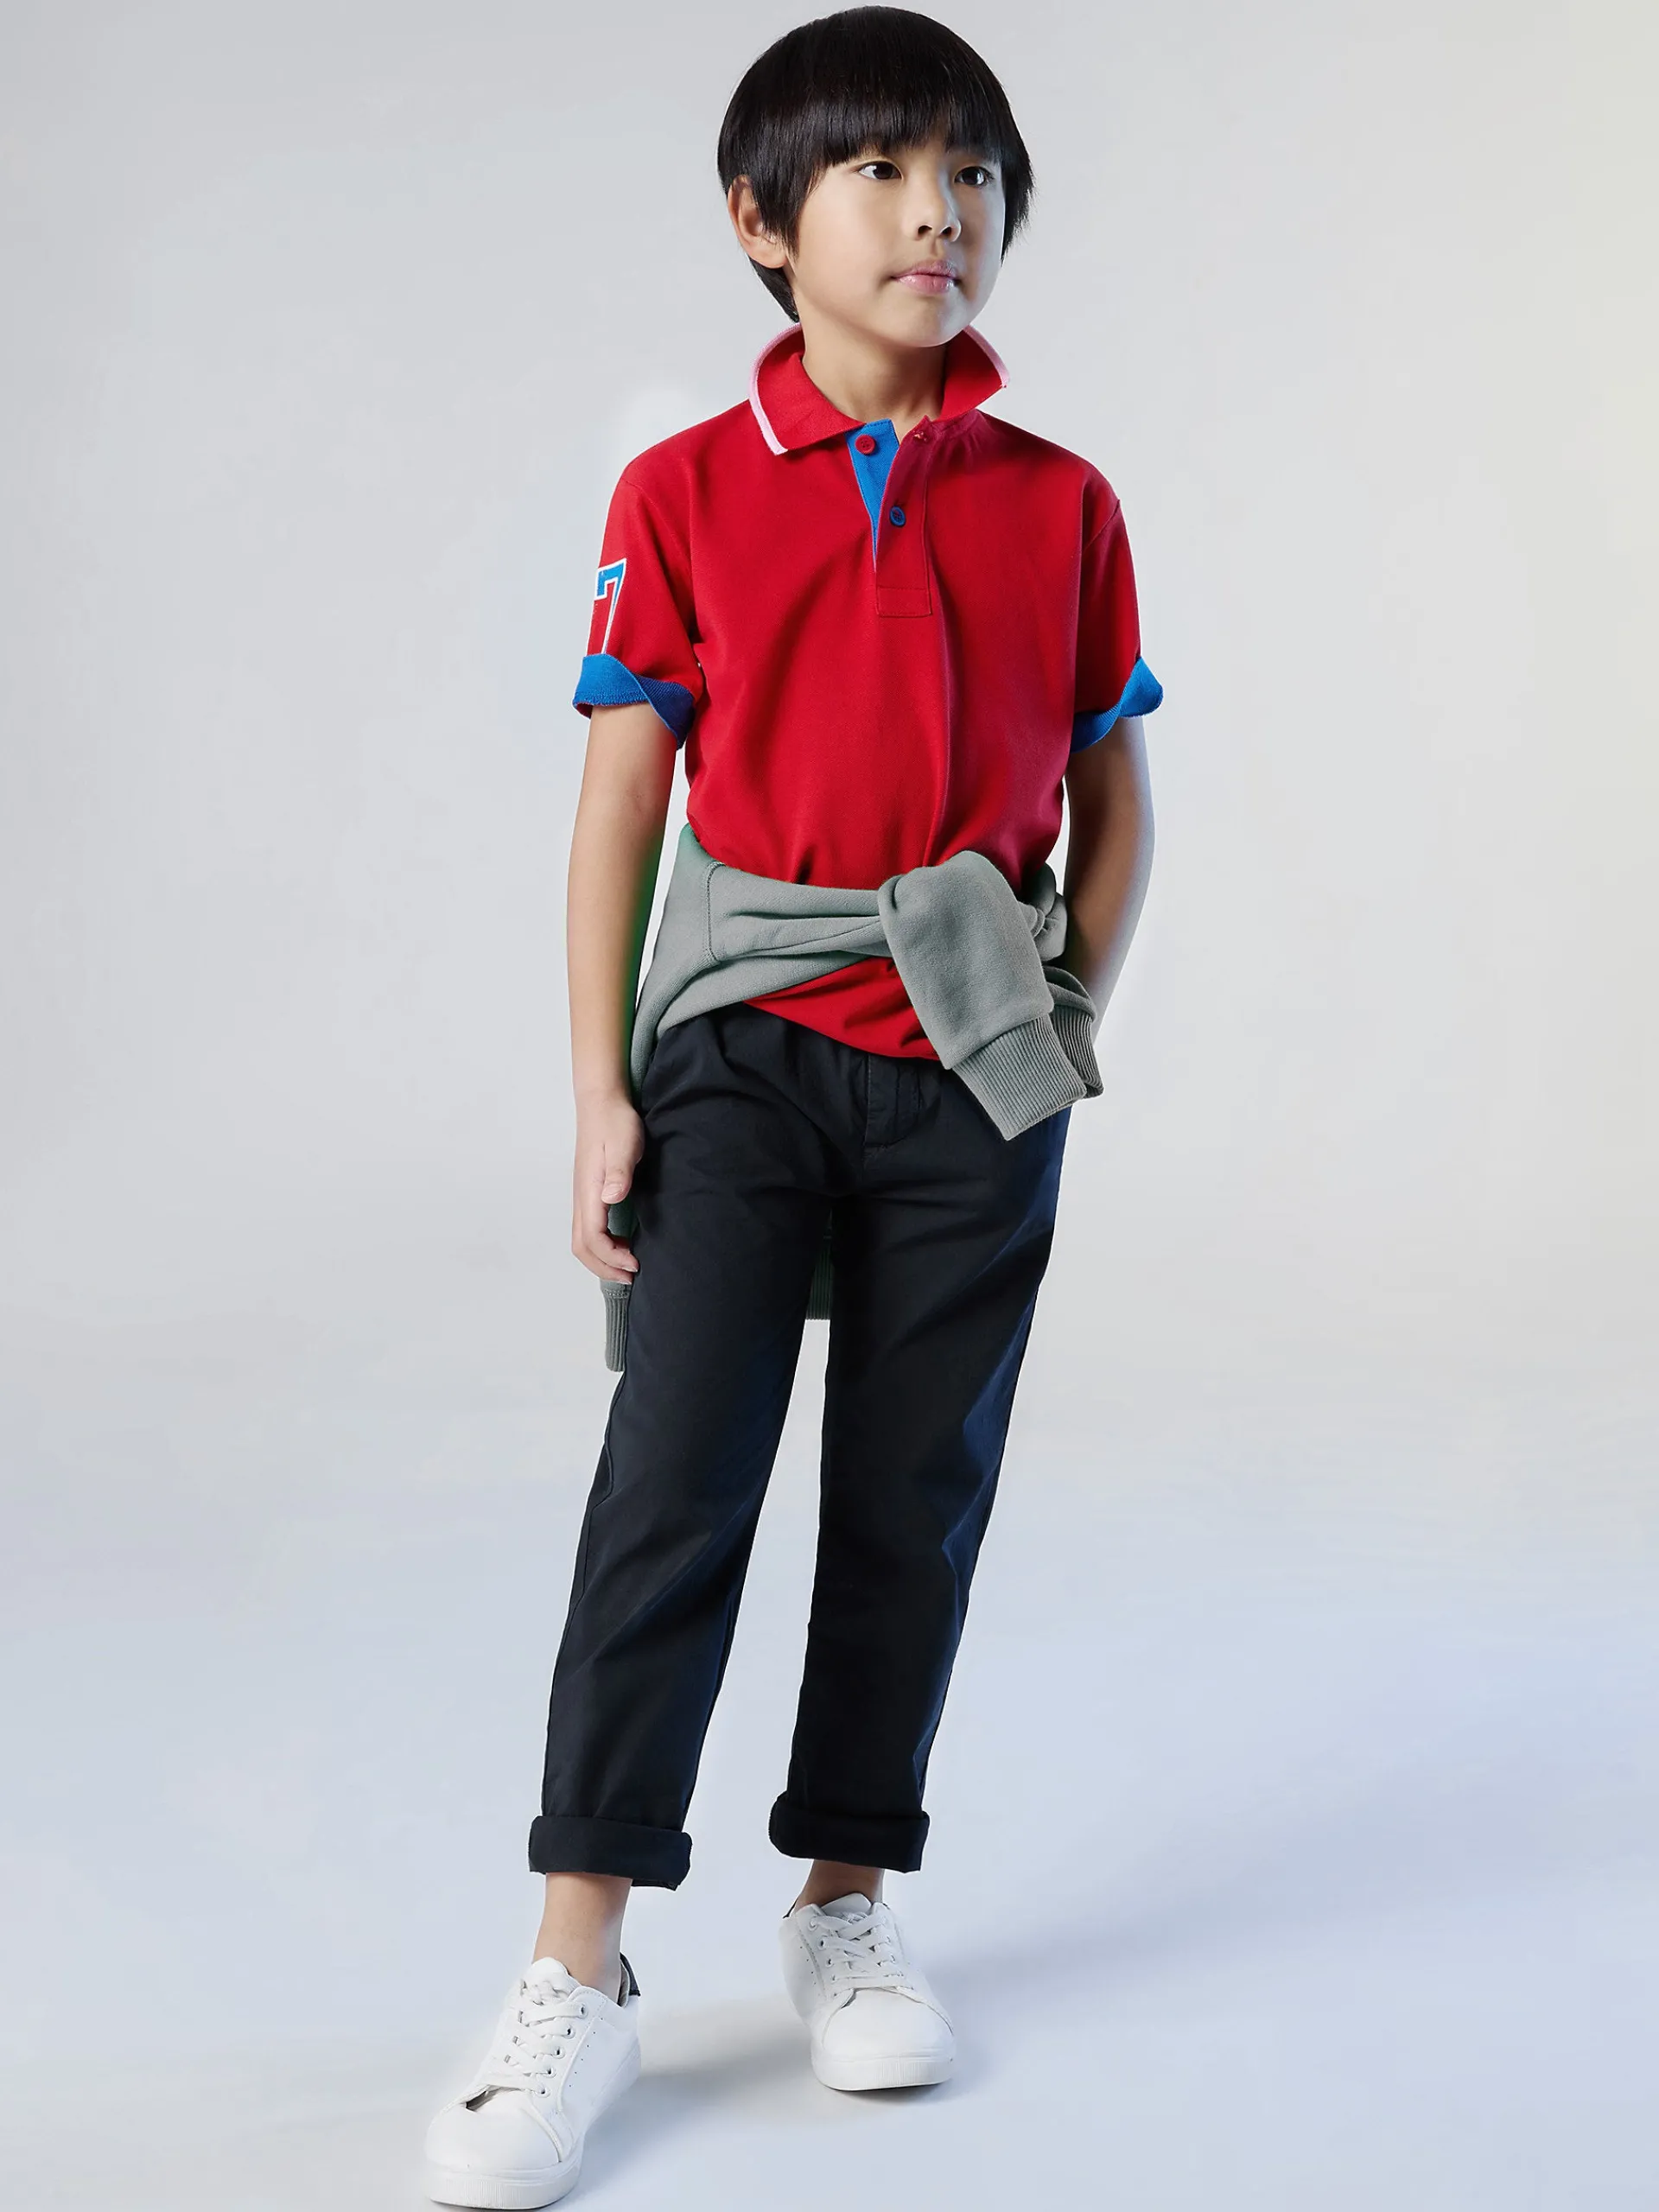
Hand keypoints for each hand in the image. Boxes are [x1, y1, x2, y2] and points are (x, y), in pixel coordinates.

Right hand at [572, 1092, 645, 1283]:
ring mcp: (582, 1197)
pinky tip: (621, 1243)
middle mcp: (581, 1198)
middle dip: (604, 1267)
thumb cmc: (615, 1123)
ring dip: (601, 1259)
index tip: (635, 1263)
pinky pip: (587, 1229)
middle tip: (631, 1276)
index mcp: (588, 1191)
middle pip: (581, 1247)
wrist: (602, 1103)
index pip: (592, 1237)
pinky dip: (601, 1246)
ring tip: (626, 1267)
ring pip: (582, 1240)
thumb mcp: (623, 1143)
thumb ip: (618, 1171)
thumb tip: (611, 1198)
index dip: (611, 1257)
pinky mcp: (589, 1194)